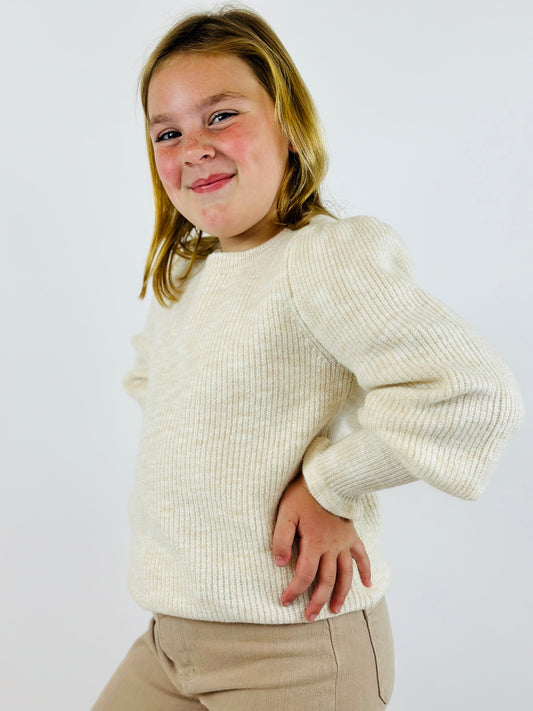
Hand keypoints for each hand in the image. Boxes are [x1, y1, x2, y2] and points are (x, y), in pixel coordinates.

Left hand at [272, 474, 370, 621]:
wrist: (327, 478)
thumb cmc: (302, 495)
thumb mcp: (285, 514)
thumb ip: (281, 539)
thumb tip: (280, 563)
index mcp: (314, 543)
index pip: (304, 575)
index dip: (294, 590)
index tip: (285, 601)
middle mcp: (332, 547)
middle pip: (326, 581)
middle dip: (317, 601)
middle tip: (310, 617)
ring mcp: (344, 542)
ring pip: (345, 574)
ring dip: (341, 593)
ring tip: (335, 610)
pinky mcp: (351, 535)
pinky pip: (361, 555)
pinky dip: (365, 571)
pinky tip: (366, 584)